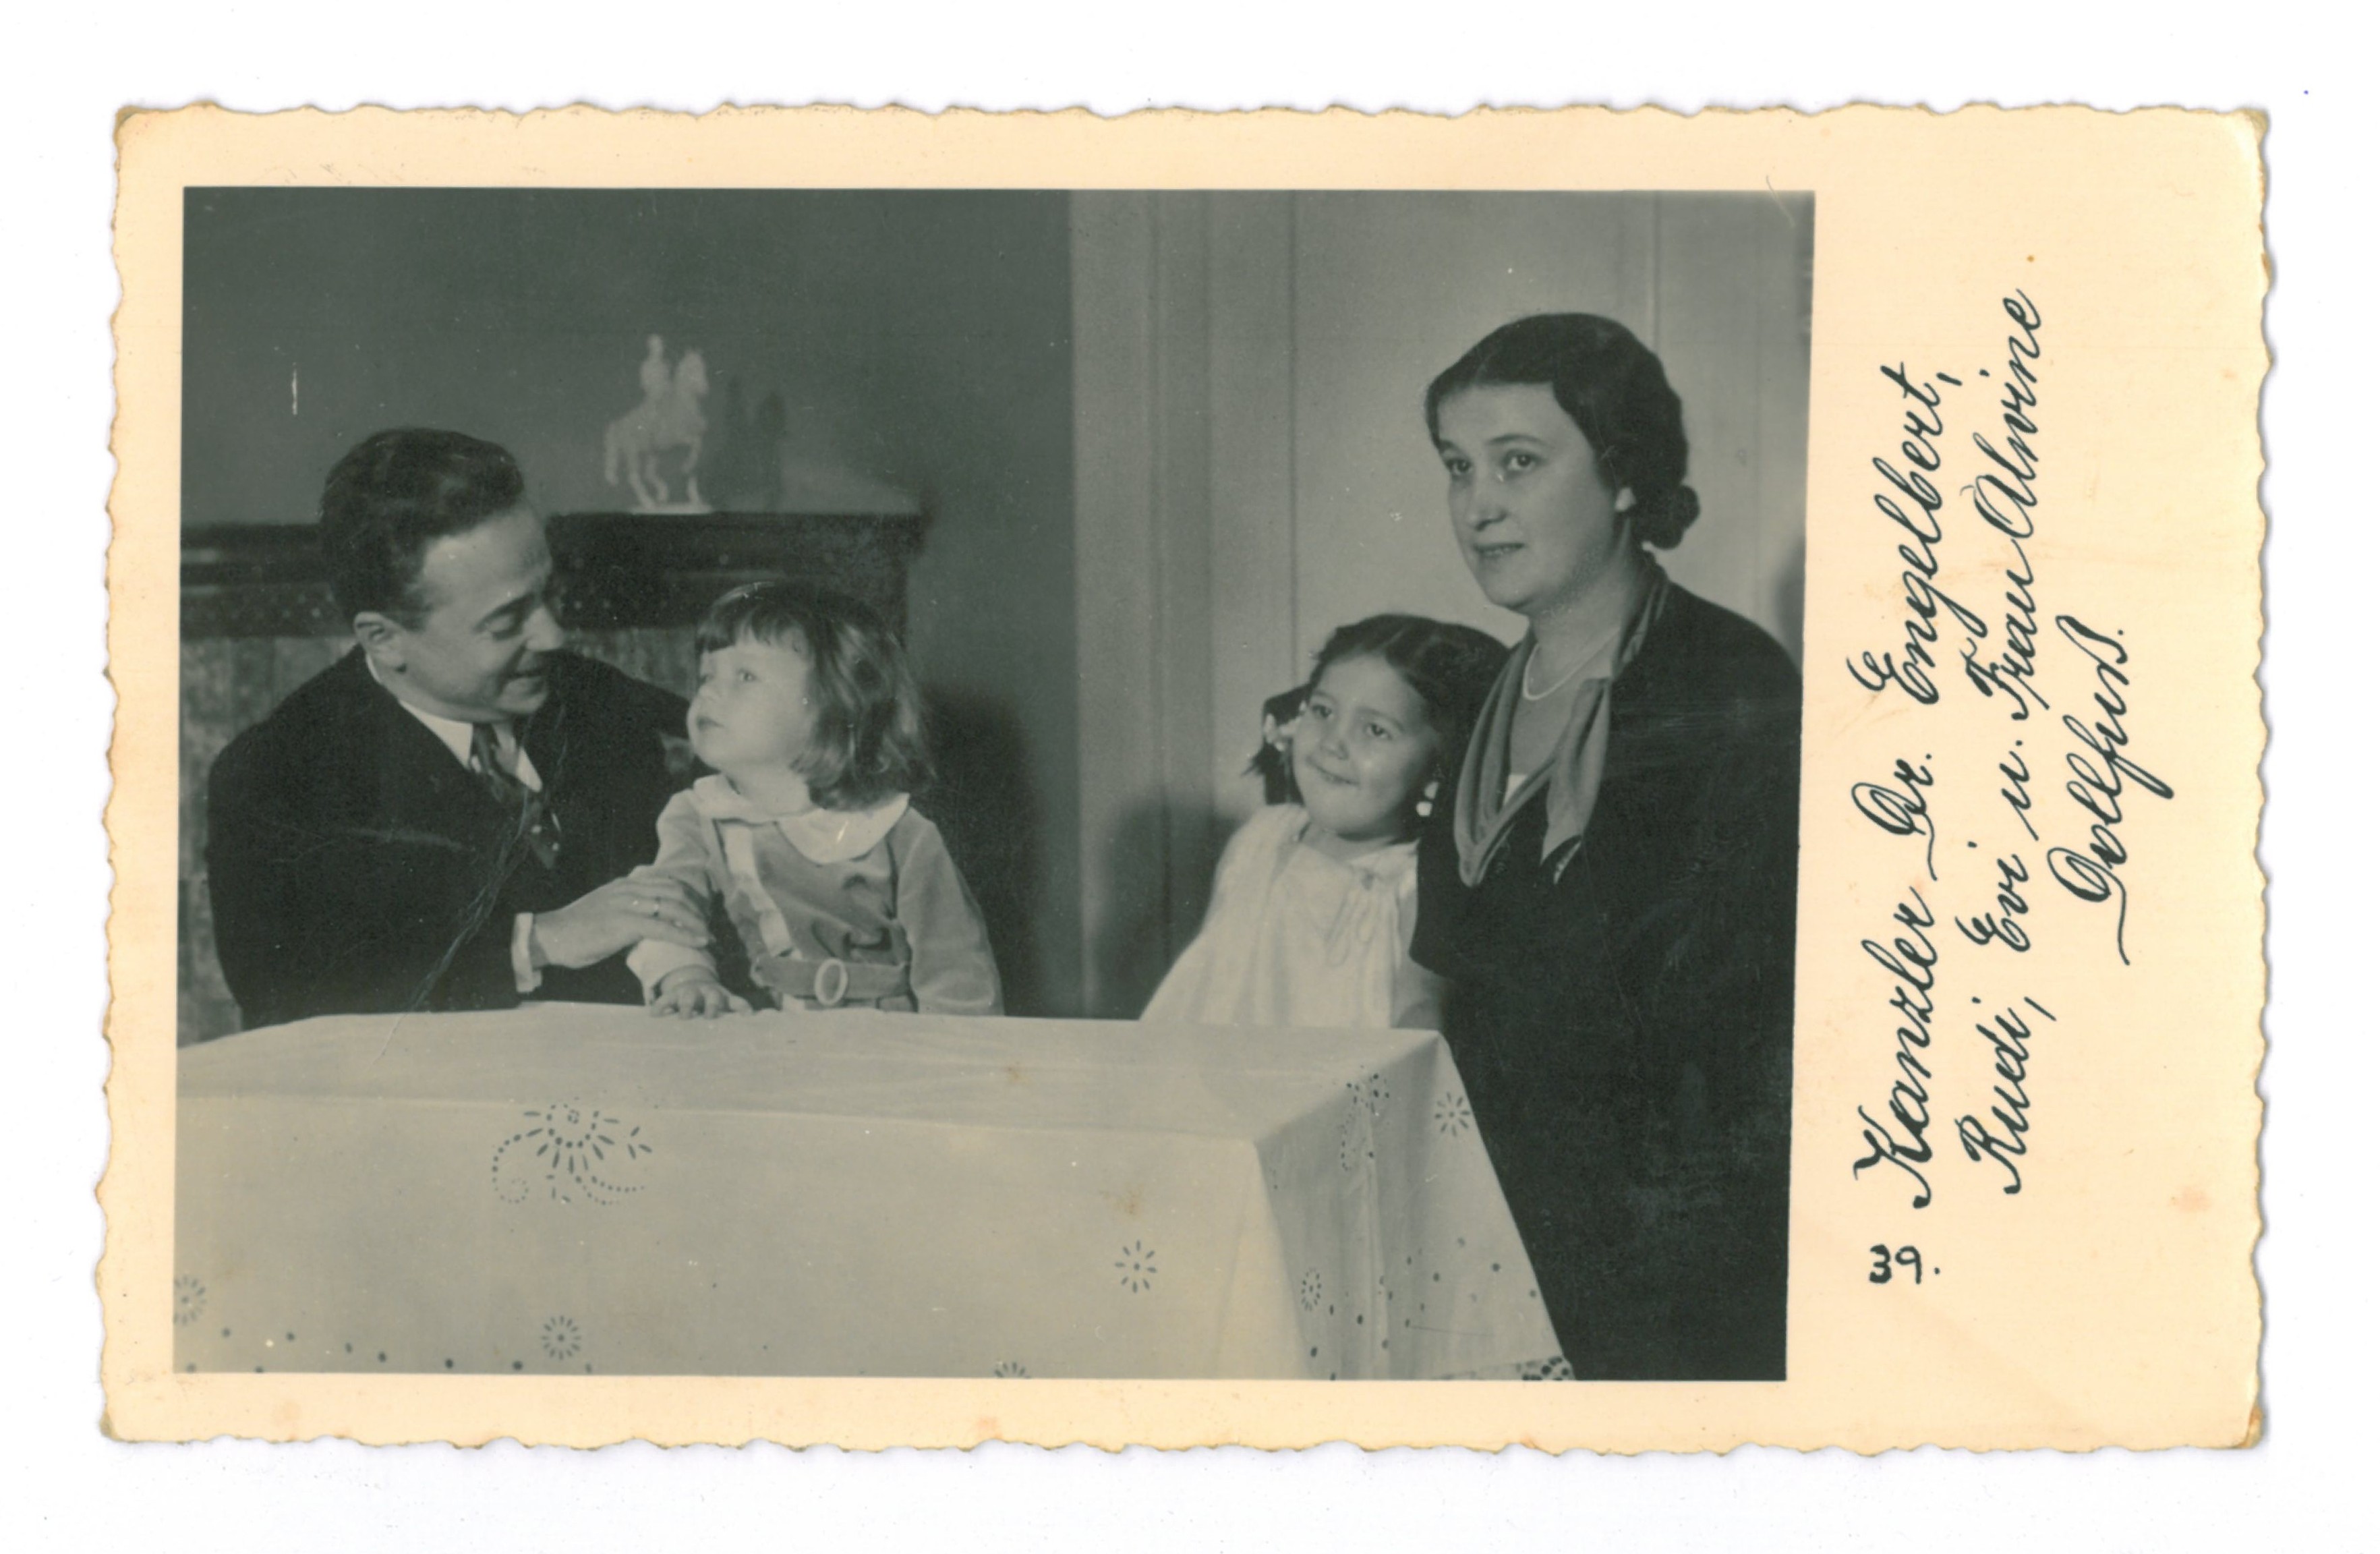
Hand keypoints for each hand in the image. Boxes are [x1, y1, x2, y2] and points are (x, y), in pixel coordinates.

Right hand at [530, 874, 708, 970]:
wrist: (549, 937)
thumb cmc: (576, 930)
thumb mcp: (606, 910)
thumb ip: (628, 910)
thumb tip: (649, 922)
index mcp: (625, 884)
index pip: (667, 882)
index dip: (690, 896)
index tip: (702, 912)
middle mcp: (628, 888)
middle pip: (676, 891)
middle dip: (698, 908)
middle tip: (708, 926)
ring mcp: (626, 904)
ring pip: (673, 906)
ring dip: (696, 922)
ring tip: (708, 936)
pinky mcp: (623, 923)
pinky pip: (663, 928)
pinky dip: (685, 935)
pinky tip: (699, 942)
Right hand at [649, 967, 751, 1018]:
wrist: (691, 982)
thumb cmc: (712, 1000)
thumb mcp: (725, 1003)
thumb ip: (737, 1009)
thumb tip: (752, 1018)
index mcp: (722, 996)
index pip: (734, 1001)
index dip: (742, 1007)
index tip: (749, 1014)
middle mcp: (707, 992)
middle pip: (712, 997)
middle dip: (712, 1006)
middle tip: (711, 1017)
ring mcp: (689, 992)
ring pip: (688, 997)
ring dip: (686, 1006)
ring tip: (683, 1016)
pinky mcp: (673, 994)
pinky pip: (665, 999)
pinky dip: (660, 1005)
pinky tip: (653, 1014)